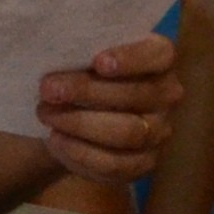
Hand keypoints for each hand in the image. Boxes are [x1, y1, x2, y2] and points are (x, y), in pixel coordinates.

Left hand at [31, 32, 182, 188]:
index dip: (131, 59)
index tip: (98, 62)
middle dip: (87, 92)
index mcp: (159, 59)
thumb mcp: (83, 54)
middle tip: (48, 89)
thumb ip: (80, 49)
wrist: (74, 111)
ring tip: (46, 113)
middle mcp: (167, 95)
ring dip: (80, 124)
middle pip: (135, 95)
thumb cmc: (82, 70)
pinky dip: (82, 153)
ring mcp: (159, 131)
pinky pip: (116, 164)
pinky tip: (56, 140)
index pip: (159, 55)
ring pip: (127, 132)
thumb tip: (54, 51)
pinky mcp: (143, 163)